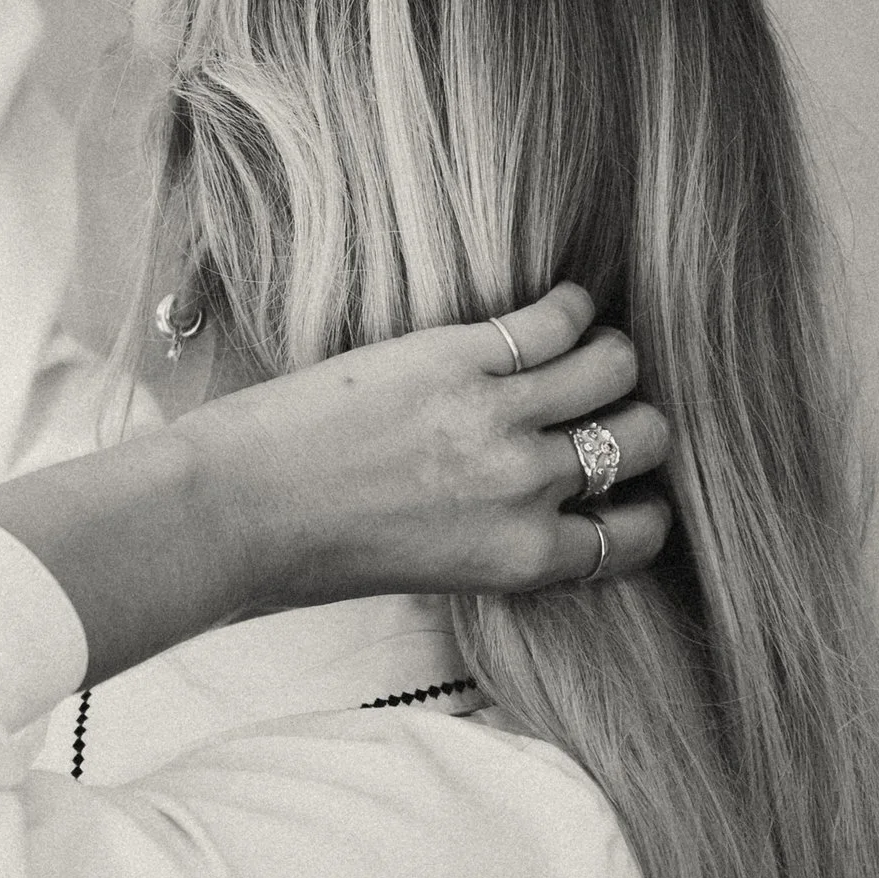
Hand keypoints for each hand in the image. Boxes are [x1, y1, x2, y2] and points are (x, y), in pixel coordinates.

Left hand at [0, 287, 668, 692]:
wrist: (234, 511)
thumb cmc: (312, 555)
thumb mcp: (433, 573)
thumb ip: (499, 539)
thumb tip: (539, 502)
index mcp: (523, 558)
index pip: (636, 533)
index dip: (641, 504)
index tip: (622, 484)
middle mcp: (527, 489)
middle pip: (644, 440)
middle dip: (635, 422)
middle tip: (600, 405)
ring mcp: (498, 417)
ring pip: (616, 367)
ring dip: (611, 355)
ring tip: (582, 346)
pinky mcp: (457, 355)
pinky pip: (553, 318)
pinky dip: (568, 304)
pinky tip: (555, 304)